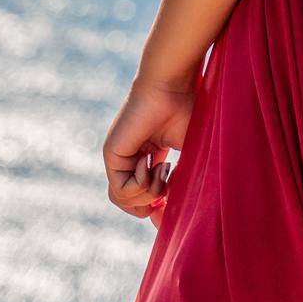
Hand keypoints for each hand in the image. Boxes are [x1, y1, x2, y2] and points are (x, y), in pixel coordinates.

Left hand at [102, 71, 198, 229]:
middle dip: (153, 203)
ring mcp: (119, 158)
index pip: (143, 198)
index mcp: (148, 157)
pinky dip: (140, 185)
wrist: (173, 84)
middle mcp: (130, 159)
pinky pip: (120, 191)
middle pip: (132, 204)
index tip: (173, 202)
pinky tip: (150, 161)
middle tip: (168, 179)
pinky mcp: (111, 154)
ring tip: (162, 169)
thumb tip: (168, 217)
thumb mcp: (191, 156)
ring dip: (149, 194)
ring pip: (124, 201)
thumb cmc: (188, 110)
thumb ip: (181, 184)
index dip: (158, 209)